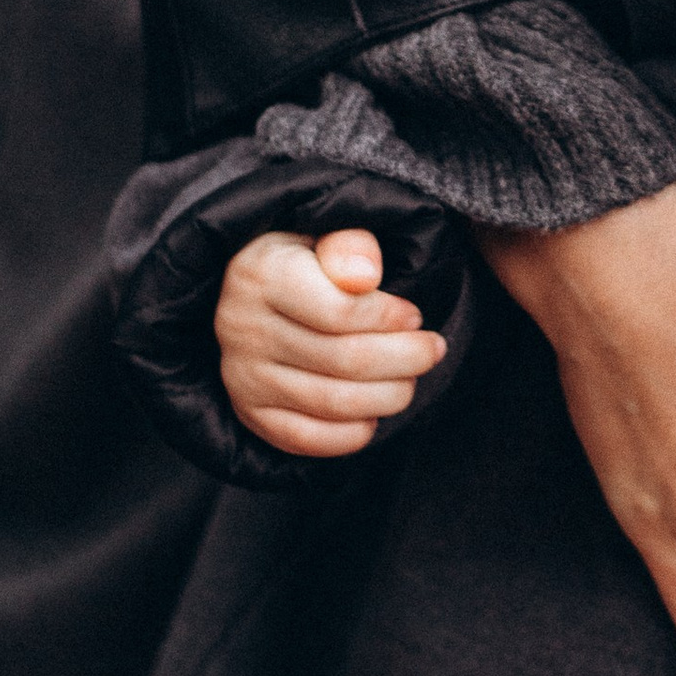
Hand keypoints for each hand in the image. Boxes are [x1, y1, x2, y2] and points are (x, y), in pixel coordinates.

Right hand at [215, 225, 445, 455]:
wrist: (258, 293)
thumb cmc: (308, 262)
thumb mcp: (327, 236)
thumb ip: (350, 246)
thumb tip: (366, 275)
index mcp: (263, 276)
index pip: (342, 312)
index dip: (391, 318)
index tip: (415, 316)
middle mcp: (243, 328)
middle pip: (346, 361)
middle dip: (406, 359)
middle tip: (431, 350)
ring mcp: (243, 375)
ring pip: (334, 403)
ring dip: (390, 396)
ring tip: (410, 378)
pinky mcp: (250, 412)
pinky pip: (308, 439)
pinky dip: (352, 434)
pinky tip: (374, 414)